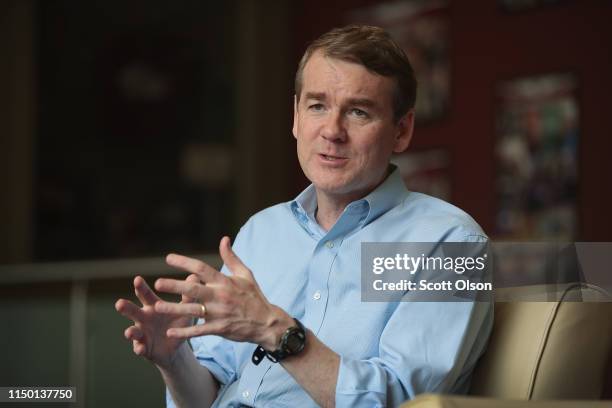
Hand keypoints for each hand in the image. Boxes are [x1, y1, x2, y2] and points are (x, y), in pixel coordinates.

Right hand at [115, 274, 201, 369]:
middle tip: (119, 303)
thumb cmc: (178, 323)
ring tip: (130, 332)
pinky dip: (139, 348)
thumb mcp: (184, 310)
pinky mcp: (143, 347)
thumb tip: (195, 276)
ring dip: (130, 332)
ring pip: (132, 331)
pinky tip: (140, 349)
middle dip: (126, 307)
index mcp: (153, 306)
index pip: (145, 295)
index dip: (141, 288)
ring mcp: (141, 333)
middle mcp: (144, 318)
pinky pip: (139, 348)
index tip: (137, 279)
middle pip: (133, 311)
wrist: (176, 347)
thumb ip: (188, 295)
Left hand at [154, 236, 292, 350]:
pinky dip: (184, 332)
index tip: (168, 258)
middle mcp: (220, 296)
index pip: (202, 268)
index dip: (185, 262)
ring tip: (156, 307)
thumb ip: (231, 258)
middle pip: (194, 289)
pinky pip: (199, 331)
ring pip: (192, 311)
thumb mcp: (245, 274)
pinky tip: (170, 331)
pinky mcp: (219, 329)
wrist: (266, 322)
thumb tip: (223, 239)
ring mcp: (219, 314)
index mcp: (225, 282)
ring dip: (174, 309)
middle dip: (175, 286)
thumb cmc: (254, 296)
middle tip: (157, 283)